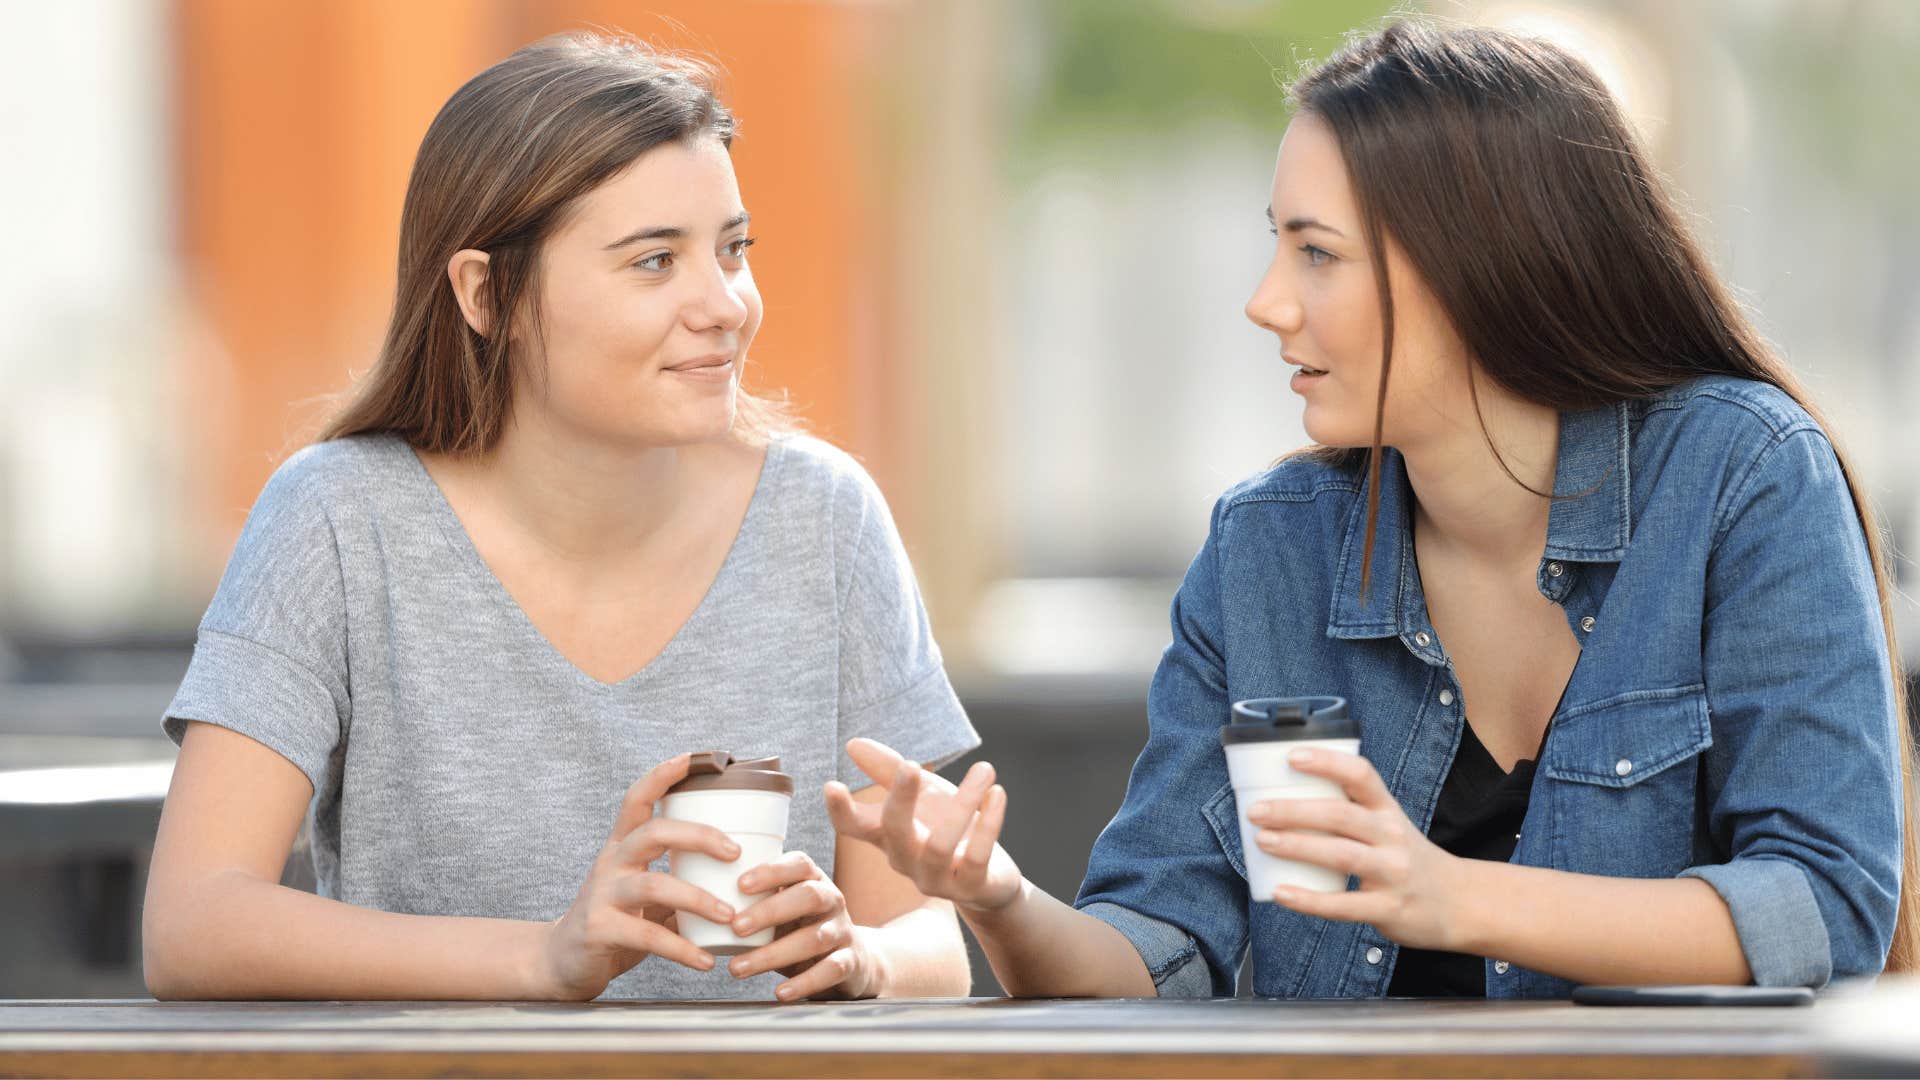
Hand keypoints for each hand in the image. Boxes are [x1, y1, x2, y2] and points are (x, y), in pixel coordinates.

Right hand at [537, 753, 741, 1000]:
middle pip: (653, 832)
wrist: (563, 963)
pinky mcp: (599, 930)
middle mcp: (611, 863)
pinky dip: (681, 948)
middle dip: (698, 836)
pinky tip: (706, 961)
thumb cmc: (617, 921)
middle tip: (736, 853)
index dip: (664, 775)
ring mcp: (602, 895)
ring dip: (698, 898)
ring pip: (652, 884)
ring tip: (730, 916)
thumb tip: (741, 872)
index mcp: (623, 846)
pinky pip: (646, 936)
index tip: (698, 757)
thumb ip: (680, 879)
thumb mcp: (647, 893)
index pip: (639, 798)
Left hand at [721, 851, 877, 1000]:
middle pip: (809, 896)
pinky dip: (804, 983)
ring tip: (737, 969)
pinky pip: (830, 970)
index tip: (740, 884)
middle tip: (735, 927)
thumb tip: (689, 902)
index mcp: (814, 880)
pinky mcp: (850, 962)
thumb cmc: (800, 929)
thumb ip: (752, 902)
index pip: (799, 864)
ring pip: (814, 938)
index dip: (772, 872)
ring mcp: (843, 931)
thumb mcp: (783, 909)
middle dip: (770, 911)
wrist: (852, 961)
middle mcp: (833, 900)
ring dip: (773, 954)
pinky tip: (779, 993)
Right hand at [823, 737, 1022, 915]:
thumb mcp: (924, 794)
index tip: (831, 785)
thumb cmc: (950, 829)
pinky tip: (997, 793)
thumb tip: (852, 744)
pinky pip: (976, 857)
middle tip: (911, 764)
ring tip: (984, 768)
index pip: (854, 827)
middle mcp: (905, 860)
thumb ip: (890, 771)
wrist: (991, 879)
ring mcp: (935, 878)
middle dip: (900, 798)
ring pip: (939, 846)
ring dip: (963, 802)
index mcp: (888, 836)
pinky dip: (989, 824)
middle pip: (893, 832)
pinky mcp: (969, 888)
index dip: (840, 810)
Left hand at [1247, 746, 1468, 950]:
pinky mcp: (1388, 908)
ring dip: (1296, 846)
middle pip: (1340, 814)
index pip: (1361, 775)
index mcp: (1388, 809)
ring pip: (1340, 854)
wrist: (1458, 903)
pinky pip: (1344, 904)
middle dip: (1293, 810)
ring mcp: (1392, 873)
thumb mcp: (1389, 825)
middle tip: (1256, 810)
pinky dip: (1309, 900)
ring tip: (1262, 841)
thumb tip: (1283, 800)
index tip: (1292, 756)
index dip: (1327, 763)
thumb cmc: (1407, 859)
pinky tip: (1281, 893)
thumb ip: (1349, 812)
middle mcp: (1392, 836)